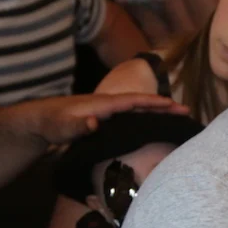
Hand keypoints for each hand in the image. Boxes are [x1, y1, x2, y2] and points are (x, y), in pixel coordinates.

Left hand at [27, 92, 188, 144]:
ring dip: (158, 111)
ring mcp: (109, 110)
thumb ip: (77, 125)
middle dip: (164, 106)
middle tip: (186, 111)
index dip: (153, 102)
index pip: (134, 101)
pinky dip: (147, 116)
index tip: (174, 105)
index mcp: (104, 104)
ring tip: (177, 116)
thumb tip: (95, 122)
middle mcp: (110, 104)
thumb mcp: (62, 126)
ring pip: (138, 108)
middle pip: (142, 103)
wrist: (40, 119)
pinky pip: (132, 115)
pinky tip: (155, 123)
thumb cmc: (52, 123)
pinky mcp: (107, 117)